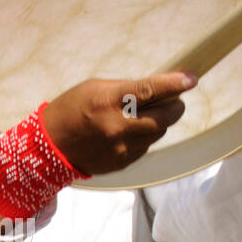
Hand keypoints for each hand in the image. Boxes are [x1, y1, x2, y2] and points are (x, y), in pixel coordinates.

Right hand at [40, 73, 196, 176]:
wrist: (50, 145)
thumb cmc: (72, 108)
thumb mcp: (96, 88)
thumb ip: (126, 89)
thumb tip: (156, 90)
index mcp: (108, 101)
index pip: (149, 90)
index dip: (173, 84)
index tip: (191, 79)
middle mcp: (117, 126)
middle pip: (163, 118)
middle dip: (175, 107)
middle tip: (175, 100)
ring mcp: (120, 148)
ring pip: (158, 133)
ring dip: (160, 122)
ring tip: (149, 115)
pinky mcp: (121, 162)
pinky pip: (145, 147)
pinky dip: (145, 137)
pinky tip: (132, 131)